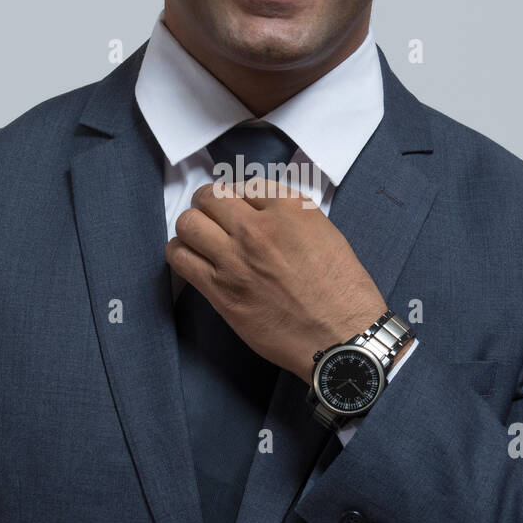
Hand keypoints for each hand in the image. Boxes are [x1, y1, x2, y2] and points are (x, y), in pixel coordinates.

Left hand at [166, 175, 388, 383]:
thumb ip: (292, 216)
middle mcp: (258, 228)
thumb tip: (261, 211)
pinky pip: (180, 257)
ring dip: (192, 228)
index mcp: (290, 210)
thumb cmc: (343, 291)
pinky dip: (181, 254)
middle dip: (209, 204)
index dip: (240, 197)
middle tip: (215, 219)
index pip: (246, 185)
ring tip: (202, 240)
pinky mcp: (220, 290)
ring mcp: (235, 259)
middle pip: (210, 197)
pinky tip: (194, 261)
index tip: (240, 210)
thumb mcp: (327, 234)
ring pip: (188, 222)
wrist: (341, 337)